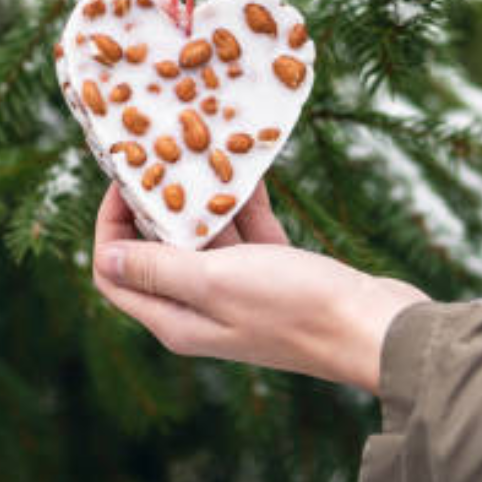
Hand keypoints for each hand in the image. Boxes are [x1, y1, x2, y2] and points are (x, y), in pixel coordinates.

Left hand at [92, 181, 430, 392]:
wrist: (377, 329)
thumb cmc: (295, 307)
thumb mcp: (216, 281)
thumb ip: (159, 268)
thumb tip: (103, 257)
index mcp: (177, 320)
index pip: (116, 274)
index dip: (111, 227)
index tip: (125, 181)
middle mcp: (201, 310)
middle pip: (157, 252)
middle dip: (154, 205)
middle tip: (160, 155)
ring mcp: (239, 293)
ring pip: (204, 239)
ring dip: (201, 199)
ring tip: (200, 151)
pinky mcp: (277, 277)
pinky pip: (247, 234)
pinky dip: (243, 204)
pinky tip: (248, 168)